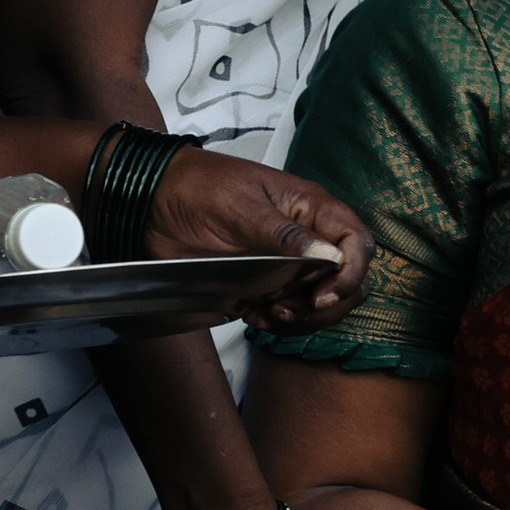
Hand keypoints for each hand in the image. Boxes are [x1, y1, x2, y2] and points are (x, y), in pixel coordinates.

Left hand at [147, 149, 371, 323]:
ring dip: (301, 317)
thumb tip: (330, 255)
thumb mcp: (242, 206)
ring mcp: (288, 261)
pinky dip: (278, 321)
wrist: (153, 205)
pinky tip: (254, 313)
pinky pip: (290, 310)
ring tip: (269, 313)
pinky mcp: (267, 281)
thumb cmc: (198, 188)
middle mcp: (307, 236)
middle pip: (348, 279)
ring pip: (322, 300)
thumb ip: (285, 234)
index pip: (356, 242)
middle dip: (327, 303)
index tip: (321, 295)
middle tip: (290, 310)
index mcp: (310, 207)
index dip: (350, 274)